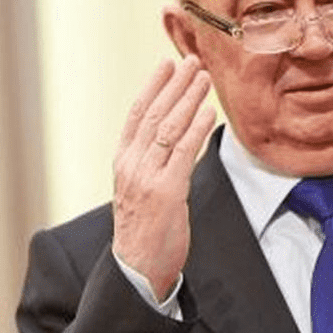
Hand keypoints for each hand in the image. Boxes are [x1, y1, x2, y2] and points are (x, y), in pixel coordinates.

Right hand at [112, 56, 216, 297]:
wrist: (136, 270)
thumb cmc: (143, 233)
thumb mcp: (140, 192)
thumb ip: (151, 165)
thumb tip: (171, 142)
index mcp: (124, 163)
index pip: (136, 115)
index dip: (152, 87)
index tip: (166, 65)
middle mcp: (132, 166)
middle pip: (153, 114)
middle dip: (174, 85)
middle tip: (193, 61)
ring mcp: (147, 178)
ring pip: (168, 128)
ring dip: (188, 99)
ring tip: (204, 78)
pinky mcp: (167, 193)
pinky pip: (183, 153)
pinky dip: (196, 129)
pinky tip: (208, 112)